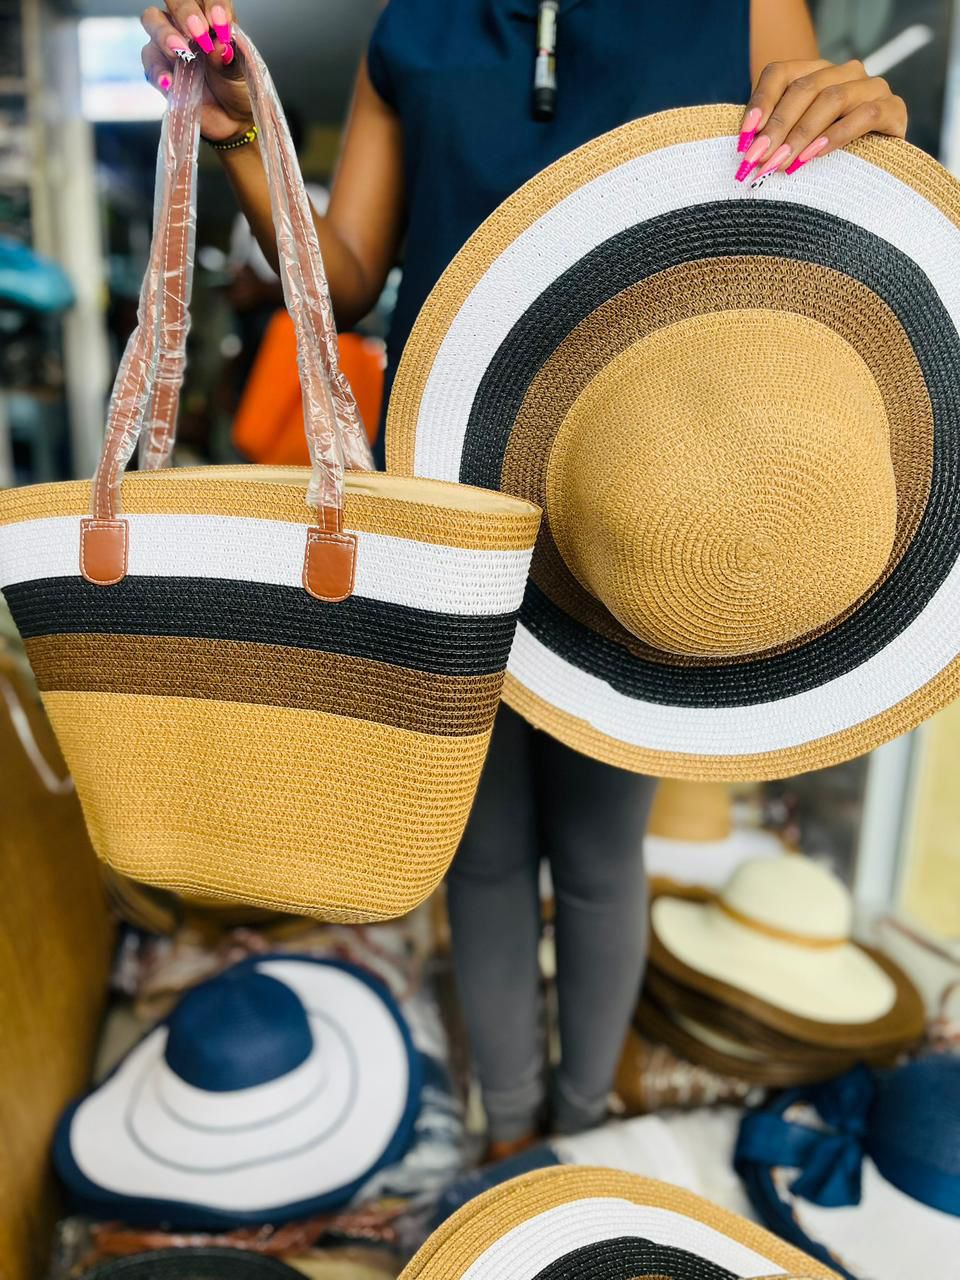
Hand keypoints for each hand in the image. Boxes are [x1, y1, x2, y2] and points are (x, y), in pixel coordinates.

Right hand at [141, 3, 250, 141]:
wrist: (233, 121)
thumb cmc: (238, 89)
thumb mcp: (242, 74)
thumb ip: (230, 59)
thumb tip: (220, 46)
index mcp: (212, 17)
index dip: (213, 4)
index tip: (221, 23)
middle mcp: (187, 24)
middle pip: (174, 0)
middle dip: (184, 11)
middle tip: (198, 32)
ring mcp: (169, 43)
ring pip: (152, 20)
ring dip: (165, 33)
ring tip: (182, 52)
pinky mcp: (158, 67)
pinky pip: (150, 61)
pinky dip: (158, 70)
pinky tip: (170, 82)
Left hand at [735, 59, 907, 185]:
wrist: (879, 167)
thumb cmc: (827, 154)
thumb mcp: (796, 140)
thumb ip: (774, 134)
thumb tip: (746, 148)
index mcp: (816, 71)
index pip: (780, 73)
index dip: (760, 103)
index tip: (744, 138)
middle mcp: (844, 72)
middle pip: (804, 88)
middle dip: (777, 127)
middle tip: (759, 159)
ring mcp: (871, 86)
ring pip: (832, 99)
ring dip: (802, 134)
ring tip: (783, 162)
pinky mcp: (893, 108)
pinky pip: (865, 115)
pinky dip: (837, 135)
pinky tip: (816, 155)